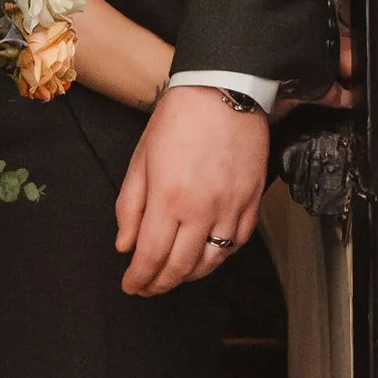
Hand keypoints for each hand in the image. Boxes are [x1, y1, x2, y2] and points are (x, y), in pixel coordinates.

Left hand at [114, 84, 269, 295]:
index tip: (131, 286)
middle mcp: (202, 208)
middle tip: (148, 288)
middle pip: (181, 266)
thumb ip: (130, 207)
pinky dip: (220, 256)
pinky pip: (238, 242)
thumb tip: (125, 246)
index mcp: (168, 198)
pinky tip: (206, 255)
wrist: (223, 89)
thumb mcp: (141, 160)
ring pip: (213, 260)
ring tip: (174, 275)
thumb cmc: (178, 119)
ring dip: (190, 275)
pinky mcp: (252, 200)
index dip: (139, 278)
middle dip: (161, 284)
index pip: (151, 256)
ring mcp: (231, 206)